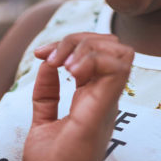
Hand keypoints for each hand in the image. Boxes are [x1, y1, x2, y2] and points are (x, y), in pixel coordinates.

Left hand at [23, 33, 133, 160]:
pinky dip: (93, 59)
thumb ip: (47, 94)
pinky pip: (117, 69)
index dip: (70, 45)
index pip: (97, 54)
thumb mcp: (43, 121)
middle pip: (111, 46)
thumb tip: (46, 64)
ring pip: (119, 51)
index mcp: (94, 99)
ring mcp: (107, 103)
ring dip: (87, 47)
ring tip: (64, 64)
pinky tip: (70, 71)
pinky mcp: (103, 109)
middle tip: (52, 57)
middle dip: (80, 39)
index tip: (41, 55)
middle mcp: (105, 98)